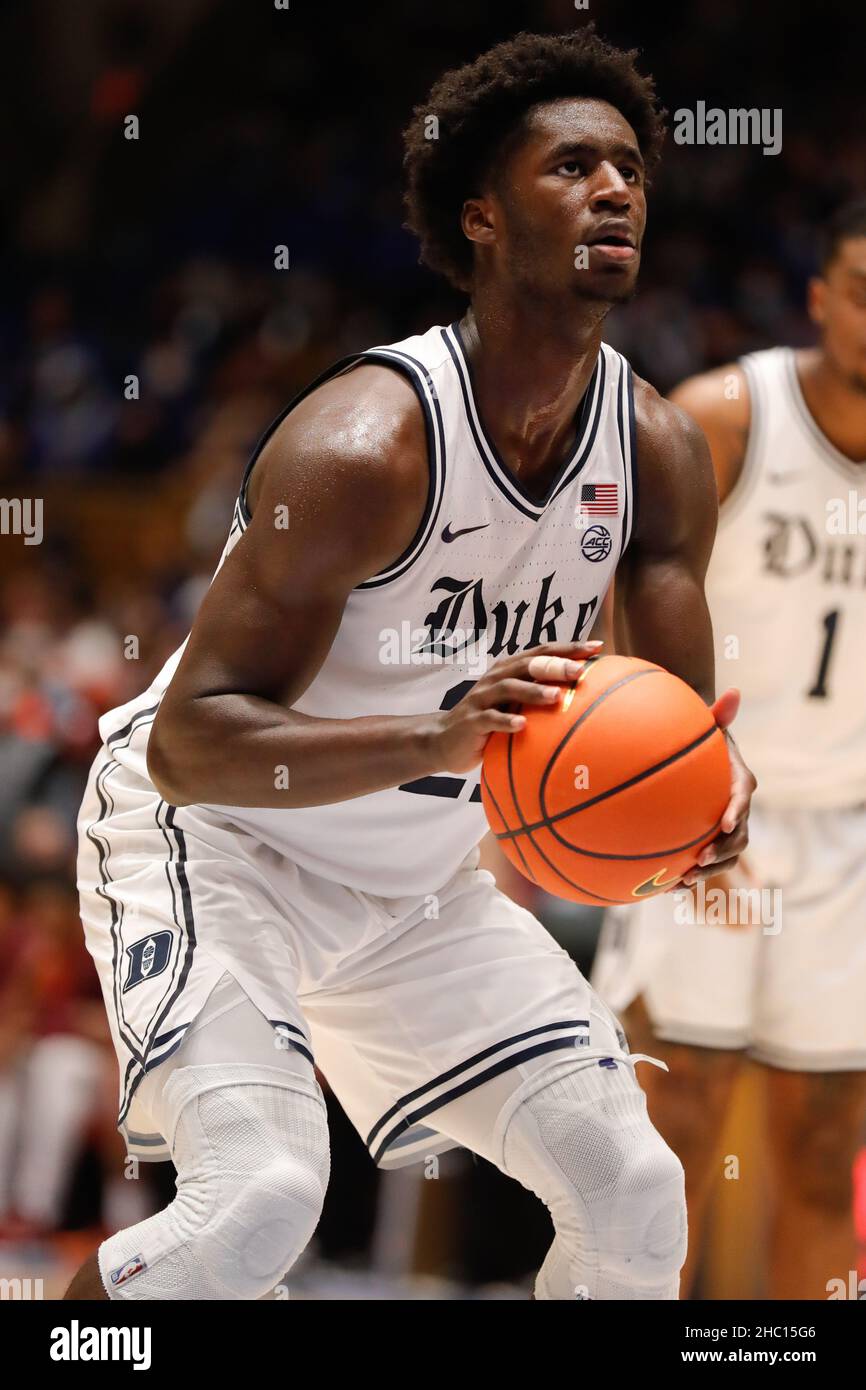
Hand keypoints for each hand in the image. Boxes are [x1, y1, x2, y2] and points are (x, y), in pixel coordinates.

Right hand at [431, 640, 603, 773]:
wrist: (444, 740)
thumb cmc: (489, 720)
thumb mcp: (514, 705)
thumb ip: (539, 696)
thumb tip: (586, 698)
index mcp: (509, 670)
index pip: (542, 652)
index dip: (568, 648)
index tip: (597, 647)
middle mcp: (496, 678)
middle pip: (527, 665)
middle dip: (554, 665)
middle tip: (580, 670)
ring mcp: (482, 698)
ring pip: (509, 688)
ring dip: (533, 691)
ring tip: (556, 697)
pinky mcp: (472, 721)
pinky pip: (490, 720)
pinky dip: (506, 722)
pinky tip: (523, 727)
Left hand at [677, 687, 756, 887]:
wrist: (698, 752)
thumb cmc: (702, 734)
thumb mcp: (709, 723)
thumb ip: (718, 712)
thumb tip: (732, 692)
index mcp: (739, 781)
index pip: (742, 797)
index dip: (736, 812)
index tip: (725, 823)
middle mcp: (735, 808)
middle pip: (738, 837)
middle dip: (723, 853)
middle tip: (702, 859)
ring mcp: (721, 828)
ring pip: (723, 855)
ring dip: (706, 872)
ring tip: (683, 882)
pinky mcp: (705, 838)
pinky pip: (699, 860)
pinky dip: (685, 874)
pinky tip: (661, 886)